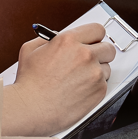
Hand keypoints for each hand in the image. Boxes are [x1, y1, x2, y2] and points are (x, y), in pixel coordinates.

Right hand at [1, 23, 115, 136]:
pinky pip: (104, 84)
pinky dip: (94, 87)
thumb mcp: (30, 50)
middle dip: (100, 53)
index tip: (92, 42)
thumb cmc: (29, 83)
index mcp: (68, 40)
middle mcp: (85, 54)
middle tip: (89, 61)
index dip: (94, 37)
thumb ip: (47, 39)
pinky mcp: (99, 90)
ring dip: (97, 72)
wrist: (31, 108)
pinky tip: (79, 91)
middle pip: (108, 48)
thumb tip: (57, 37)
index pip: (97, 30)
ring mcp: (94, 73)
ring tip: (79, 80)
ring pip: (107, 68)